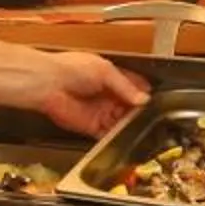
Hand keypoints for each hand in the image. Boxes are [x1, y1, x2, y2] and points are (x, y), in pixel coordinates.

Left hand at [33, 50, 149, 136]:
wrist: (48, 84)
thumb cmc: (70, 69)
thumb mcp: (105, 70)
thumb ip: (125, 86)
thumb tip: (143, 98)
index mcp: (110, 76)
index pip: (133, 86)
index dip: (144, 93)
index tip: (155, 99)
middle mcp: (105, 95)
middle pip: (129, 106)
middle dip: (139, 111)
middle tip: (151, 116)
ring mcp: (99, 111)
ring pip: (121, 121)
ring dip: (130, 125)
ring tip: (141, 126)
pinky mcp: (91, 126)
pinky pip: (107, 134)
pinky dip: (117, 136)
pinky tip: (125, 135)